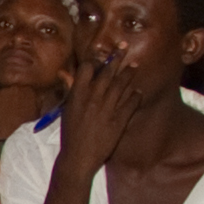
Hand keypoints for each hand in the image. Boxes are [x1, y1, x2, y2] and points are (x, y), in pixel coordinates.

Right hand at [53, 50, 167, 175]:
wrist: (79, 157)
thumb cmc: (70, 134)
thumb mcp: (67, 110)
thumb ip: (70, 90)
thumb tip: (65, 74)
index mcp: (78, 95)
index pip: (87, 68)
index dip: (95, 57)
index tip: (102, 50)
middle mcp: (94, 98)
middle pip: (107, 72)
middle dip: (117, 57)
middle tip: (124, 46)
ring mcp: (107, 108)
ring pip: (121, 85)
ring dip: (129, 73)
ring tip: (135, 65)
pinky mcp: (119, 120)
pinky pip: (130, 103)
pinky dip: (135, 95)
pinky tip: (139, 91)